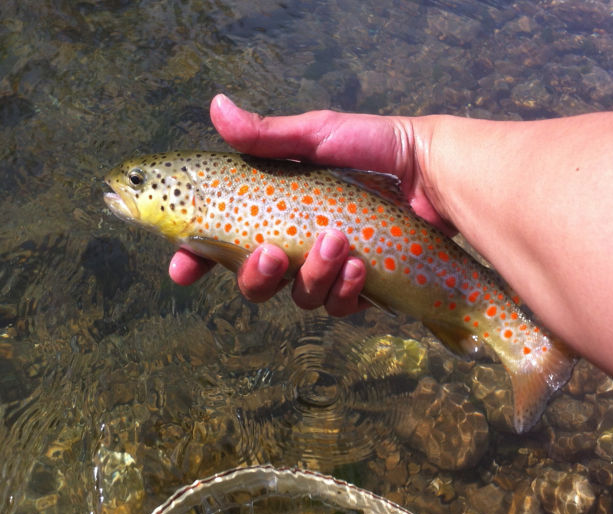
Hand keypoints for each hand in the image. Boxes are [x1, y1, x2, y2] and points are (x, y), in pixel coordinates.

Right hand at [169, 94, 450, 314]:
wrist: (430, 170)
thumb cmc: (372, 148)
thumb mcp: (317, 136)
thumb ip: (267, 135)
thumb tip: (215, 107)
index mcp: (275, 213)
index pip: (222, 244)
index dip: (197, 259)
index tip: (182, 268)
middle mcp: (296, 246)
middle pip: (255, 282)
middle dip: (256, 275)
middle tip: (274, 253)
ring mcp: (327, 270)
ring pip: (299, 297)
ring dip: (313, 275)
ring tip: (339, 243)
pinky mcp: (361, 288)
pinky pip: (339, 306)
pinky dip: (345, 290)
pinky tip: (359, 266)